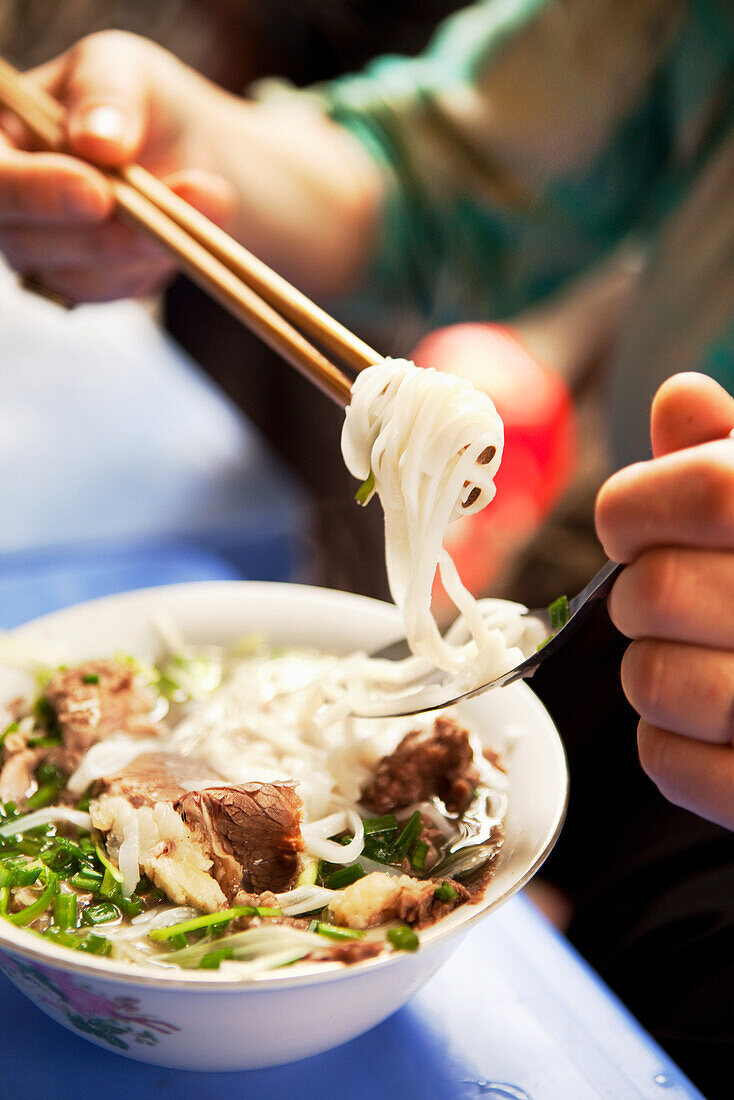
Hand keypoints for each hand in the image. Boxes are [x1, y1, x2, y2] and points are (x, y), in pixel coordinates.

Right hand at [0, 32, 235, 301]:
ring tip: (208, 200)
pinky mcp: (84, 284)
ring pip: (77, 273)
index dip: (36, 191)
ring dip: (143, 247)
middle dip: (96, 236)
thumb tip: (96, 140)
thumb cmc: (136, 101)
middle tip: (156, 220)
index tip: (97, 192)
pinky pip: (113, 290)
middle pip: (24, 240)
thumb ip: (106, 94)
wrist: (186, 152)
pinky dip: (155, 263)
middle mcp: (8, 202)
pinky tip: (191, 232)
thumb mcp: (123, 68)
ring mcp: (41, 251)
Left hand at [596, 372, 733, 827]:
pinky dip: (667, 742)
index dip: (635, 504)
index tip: (629, 522)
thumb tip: (680, 399)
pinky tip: (709, 722)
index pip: (705, 492)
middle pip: (657, 590)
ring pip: (652, 681)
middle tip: (667, 594)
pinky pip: (669, 763)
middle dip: (639, 591)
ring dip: (651, 666)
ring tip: (696, 657)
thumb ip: (732, 456)